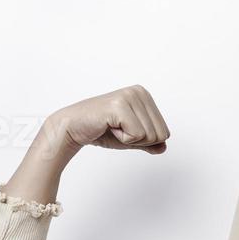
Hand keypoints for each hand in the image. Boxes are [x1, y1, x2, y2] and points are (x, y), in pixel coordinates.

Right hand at [48, 84, 171, 154]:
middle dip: (139, 141)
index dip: (145, 140)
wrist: (73, 129)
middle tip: (118, 130)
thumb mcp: (131, 139)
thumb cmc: (101, 131)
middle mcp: (139, 92)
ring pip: (150, 136)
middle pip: (160, 134)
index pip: (165, 132)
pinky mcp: (120, 106)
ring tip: (113, 127)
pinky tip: (109, 127)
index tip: (125, 130)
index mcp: (145, 96)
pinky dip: (122, 139)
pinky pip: (137, 136)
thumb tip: (164, 147)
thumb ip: (149, 142)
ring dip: (129, 139)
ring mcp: (130, 97)